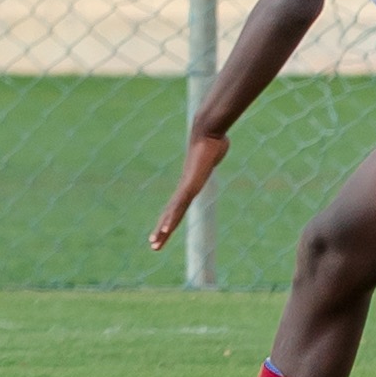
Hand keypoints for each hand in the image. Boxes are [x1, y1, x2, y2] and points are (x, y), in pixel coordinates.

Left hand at [147, 131, 228, 253]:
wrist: (208, 131)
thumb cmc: (213, 140)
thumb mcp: (216, 151)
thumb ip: (215, 152)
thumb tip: (221, 142)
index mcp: (190, 185)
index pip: (179, 206)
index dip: (171, 219)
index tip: (164, 231)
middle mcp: (185, 188)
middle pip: (171, 213)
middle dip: (163, 230)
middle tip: (153, 245)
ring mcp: (186, 187)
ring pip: (172, 213)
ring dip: (163, 229)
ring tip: (154, 243)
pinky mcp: (189, 185)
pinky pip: (180, 206)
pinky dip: (172, 218)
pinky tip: (166, 228)